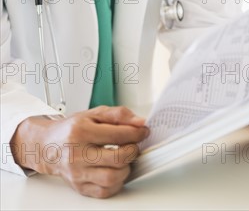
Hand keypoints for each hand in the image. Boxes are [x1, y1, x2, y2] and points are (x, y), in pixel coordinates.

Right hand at [11, 106, 148, 197]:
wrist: (49, 146)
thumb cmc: (72, 129)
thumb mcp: (94, 114)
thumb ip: (119, 115)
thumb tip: (140, 122)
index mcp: (81, 132)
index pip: (117, 135)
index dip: (136, 133)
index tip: (142, 132)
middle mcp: (77, 154)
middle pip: (117, 158)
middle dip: (133, 151)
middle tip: (134, 146)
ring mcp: (78, 173)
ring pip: (112, 178)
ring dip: (126, 168)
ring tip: (124, 159)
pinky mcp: (80, 187)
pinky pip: (105, 191)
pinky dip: (117, 182)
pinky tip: (116, 171)